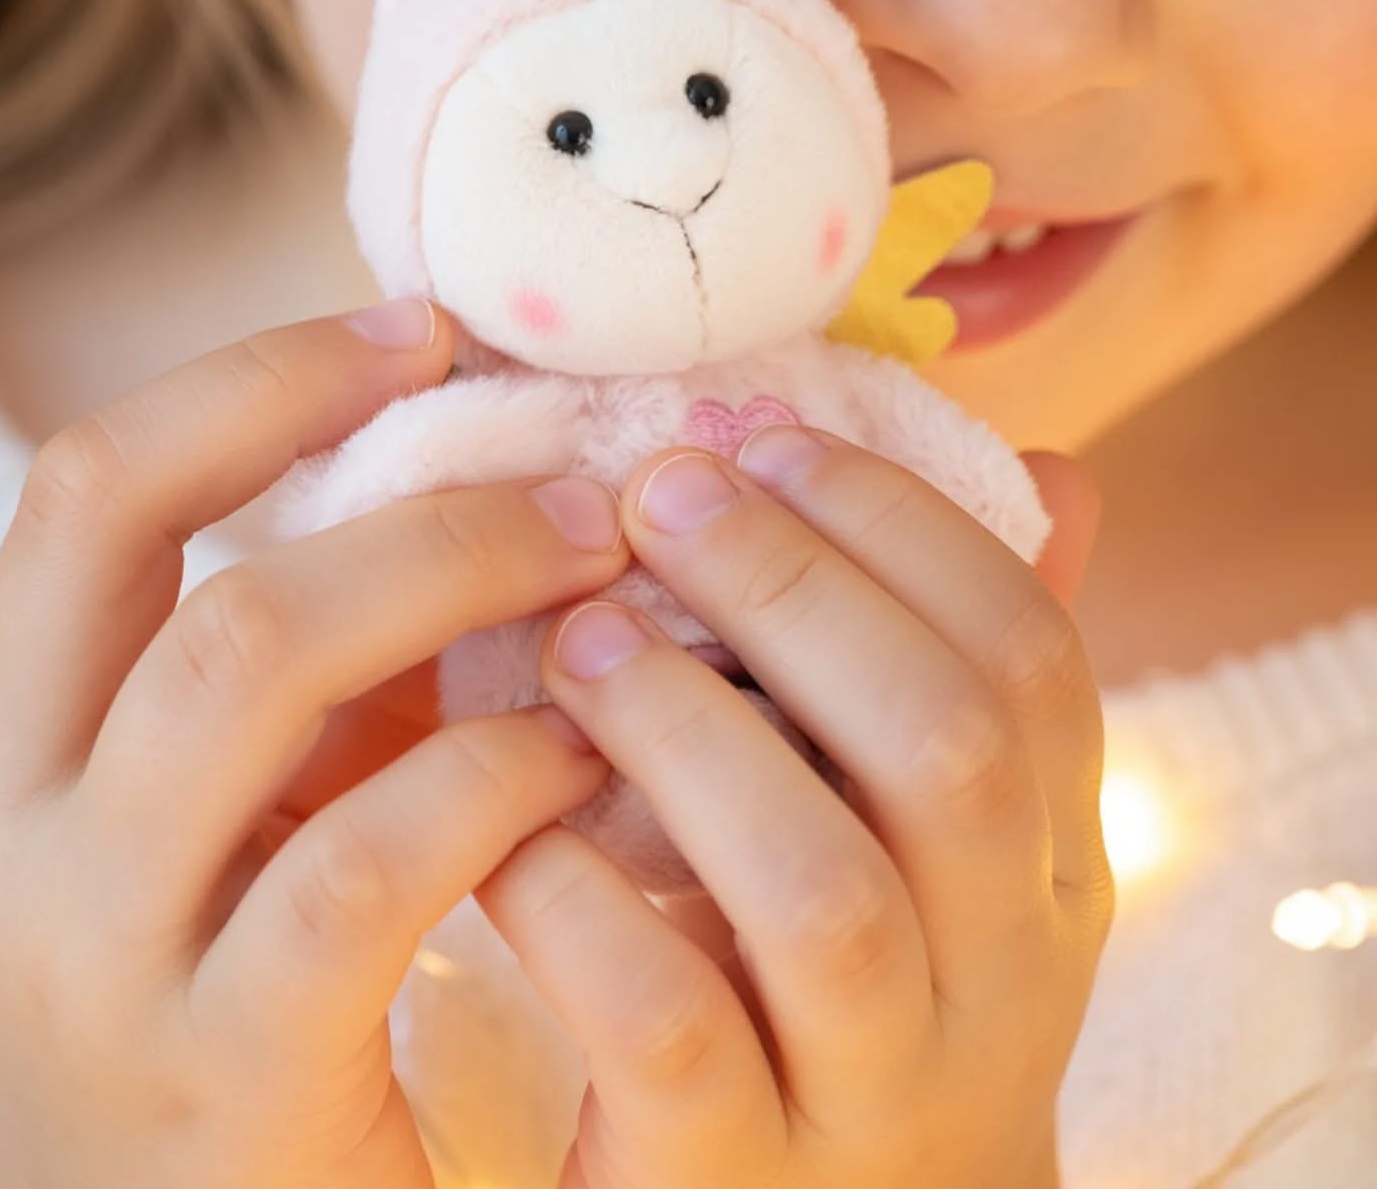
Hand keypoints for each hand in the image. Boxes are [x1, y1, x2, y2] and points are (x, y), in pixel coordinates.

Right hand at [0, 302, 627, 1188]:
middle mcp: (16, 843)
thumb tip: (479, 507)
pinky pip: (367, 858)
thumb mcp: (231, 838)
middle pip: (180, 551)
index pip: (95, 489)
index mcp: (10, 753)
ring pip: (257, 659)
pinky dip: (496, 772)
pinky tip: (582, 760)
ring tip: (606, 576)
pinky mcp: (226, 1081)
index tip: (419, 335)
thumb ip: (315, 694)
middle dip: (407, 494)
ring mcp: (104, 965)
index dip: (256, 380)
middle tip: (579, 487)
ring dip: (461, 582)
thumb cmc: (230, 1036)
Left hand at [473, 428, 1110, 1188]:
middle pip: (946, 750)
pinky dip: (579, 905)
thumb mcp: (940, 843)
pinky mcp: (731, 1176)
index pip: (1033, 659)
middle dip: (795, 591)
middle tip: (654, 496)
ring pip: (821, 895)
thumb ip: (963, 671)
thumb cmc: (852, 984)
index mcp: (1047, 862)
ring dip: (688, 732)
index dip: (901, 527)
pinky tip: (509, 828)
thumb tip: (1047, 469)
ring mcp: (872, 1088)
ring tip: (576, 641)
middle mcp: (997, 975)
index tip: (762, 440)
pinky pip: (669, 1030)